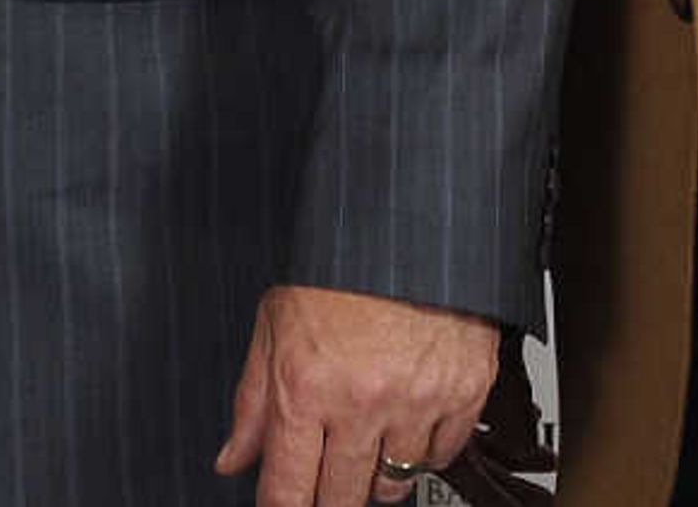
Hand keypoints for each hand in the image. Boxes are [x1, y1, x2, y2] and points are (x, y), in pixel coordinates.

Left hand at [213, 283, 496, 506]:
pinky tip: (409, 422)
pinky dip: (426, 449)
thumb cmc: (338, 264)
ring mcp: (417, 401)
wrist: (409, 218)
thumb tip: (232, 458)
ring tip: (368, 444)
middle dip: (329, 498)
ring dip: (377, 477)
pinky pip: (443, 455)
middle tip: (327, 478)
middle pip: (341, 499)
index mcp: (306, 386)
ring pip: (394, 485)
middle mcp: (361, 402)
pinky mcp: (465, 391)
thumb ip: (252, 400)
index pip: (287, 490)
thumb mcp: (275, 322)